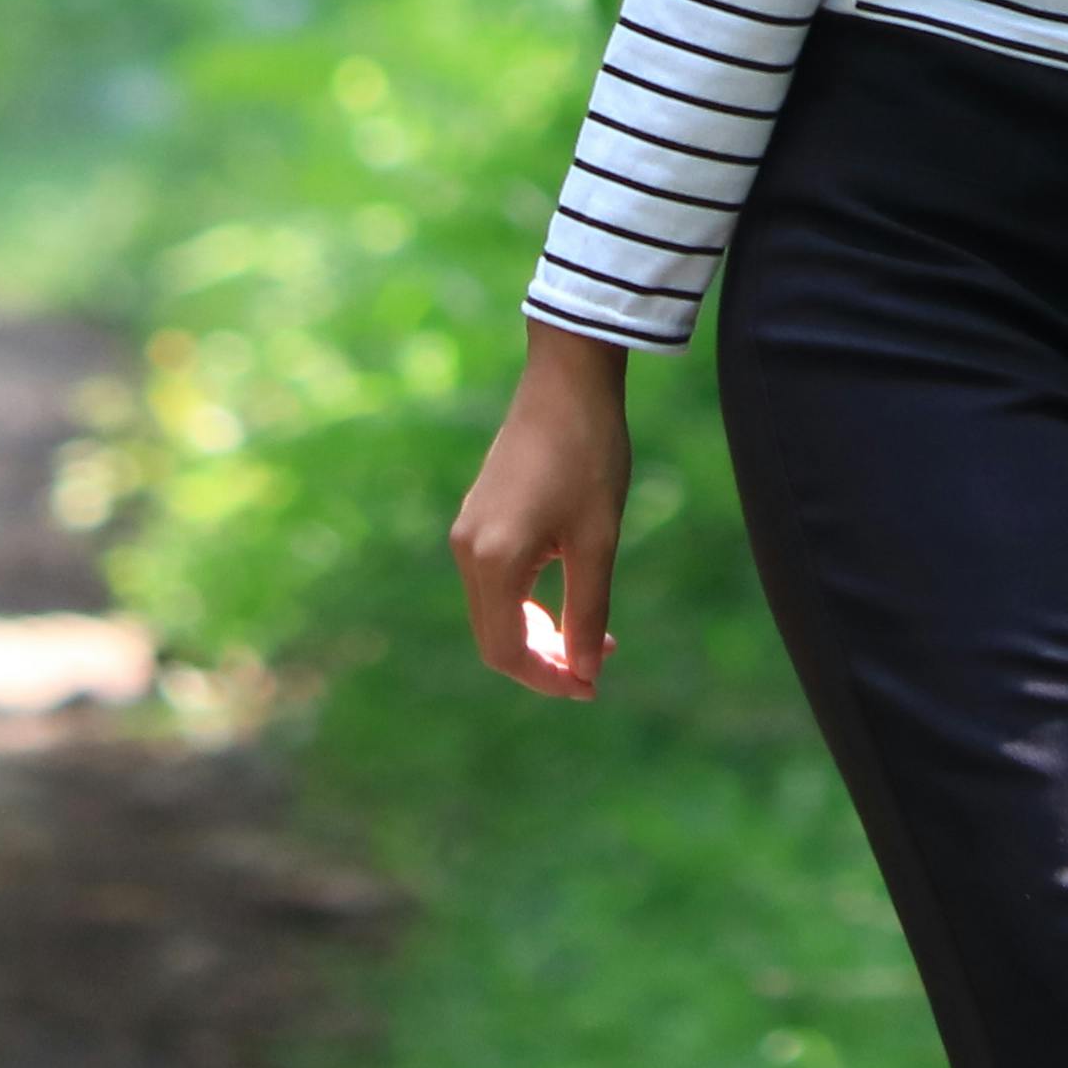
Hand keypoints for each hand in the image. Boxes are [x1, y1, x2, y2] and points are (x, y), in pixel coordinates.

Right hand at [450, 323, 635, 698]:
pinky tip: (569, 597)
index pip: (507, 651)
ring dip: (540, 634)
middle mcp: (468, 550)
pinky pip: (495, 582)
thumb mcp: (597, 541)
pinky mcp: (478, 517)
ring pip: (495, 611)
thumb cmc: (589, 455)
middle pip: (495, 638)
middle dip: (545, 662)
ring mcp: (468, 532)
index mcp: (494, 560)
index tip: (592, 687)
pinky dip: (529, 604)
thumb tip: (584, 674)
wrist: (568, 381)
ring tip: (593, 635)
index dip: (548, 680)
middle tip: (600, 664)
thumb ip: (588, 612)